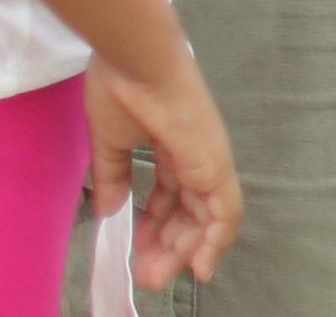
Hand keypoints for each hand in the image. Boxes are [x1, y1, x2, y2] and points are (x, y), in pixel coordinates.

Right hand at [87, 44, 240, 289]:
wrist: (135, 59)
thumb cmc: (121, 89)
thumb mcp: (111, 142)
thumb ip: (114, 177)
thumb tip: (110, 211)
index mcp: (174, 148)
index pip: (171, 198)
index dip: (155, 227)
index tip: (135, 253)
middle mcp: (196, 157)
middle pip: (189, 213)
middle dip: (167, 248)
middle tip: (144, 275)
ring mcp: (209, 160)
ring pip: (207, 220)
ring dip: (184, 252)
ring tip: (154, 276)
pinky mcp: (215, 164)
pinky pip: (225, 213)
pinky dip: (215, 242)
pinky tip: (200, 267)